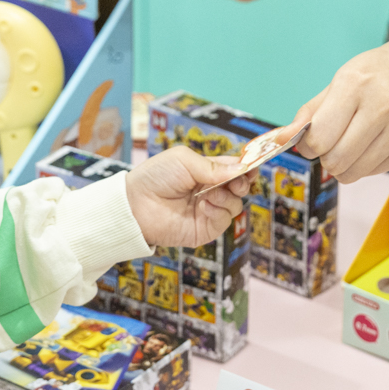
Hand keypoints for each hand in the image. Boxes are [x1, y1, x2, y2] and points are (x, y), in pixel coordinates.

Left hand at [125, 147, 252, 247]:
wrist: (136, 205)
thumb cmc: (155, 177)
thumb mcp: (184, 160)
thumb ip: (214, 166)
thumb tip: (242, 168)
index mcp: (206, 171)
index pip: (234, 168)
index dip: (246, 167)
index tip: (252, 165)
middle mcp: (211, 190)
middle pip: (241, 186)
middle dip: (242, 182)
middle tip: (234, 181)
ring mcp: (210, 210)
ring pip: (236, 204)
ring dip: (227, 197)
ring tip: (208, 195)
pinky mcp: (206, 229)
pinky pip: (225, 220)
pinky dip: (218, 211)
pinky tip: (204, 206)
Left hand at [293, 35, 388, 180]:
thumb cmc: (388, 68)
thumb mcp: (347, 76)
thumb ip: (314, 109)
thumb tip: (282, 137)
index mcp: (356, 85)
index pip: (319, 138)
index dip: (307, 145)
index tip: (311, 140)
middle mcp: (381, 109)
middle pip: (335, 161)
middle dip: (325, 157)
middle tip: (332, 142)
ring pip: (354, 173)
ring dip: (345, 164)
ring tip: (354, 142)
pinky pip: (376, 172)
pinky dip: (367, 164)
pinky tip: (375, 143)